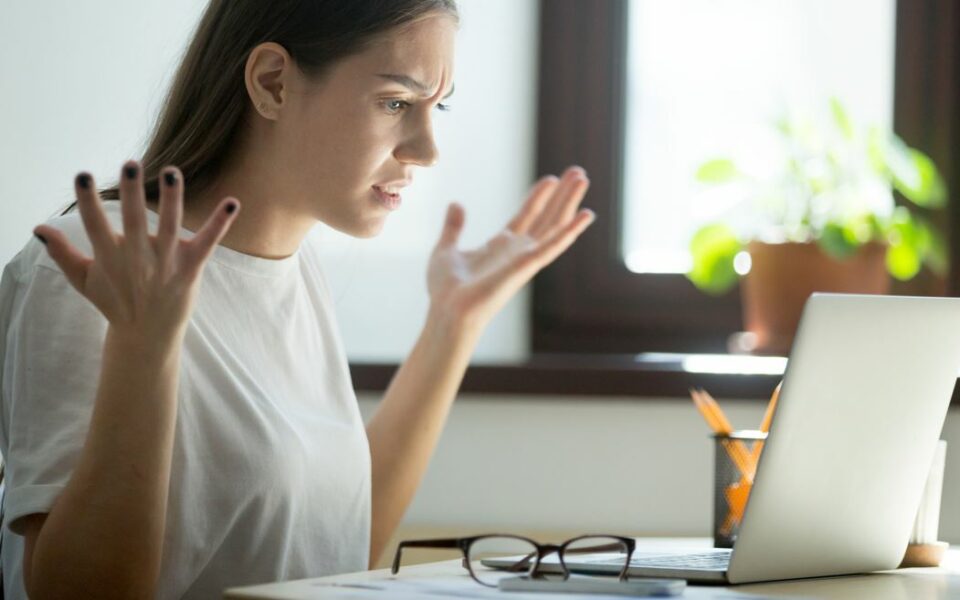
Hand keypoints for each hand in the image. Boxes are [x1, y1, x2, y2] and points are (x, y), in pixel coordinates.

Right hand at [33, 160, 239, 343]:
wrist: (147, 336)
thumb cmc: (115, 302)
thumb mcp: (84, 280)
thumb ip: (62, 253)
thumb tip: (38, 228)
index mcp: (110, 257)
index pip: (95, 225)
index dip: (88, 202)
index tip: (84, 176)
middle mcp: (138, 258)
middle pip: (133, 221)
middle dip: (132, 193)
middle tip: (132, 164)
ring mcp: (166, 263)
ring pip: (169, 226)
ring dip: (172, 199)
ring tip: (173, 171)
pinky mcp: (190, 268)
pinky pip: (208, 242)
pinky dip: (220, 223)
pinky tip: (233, 203)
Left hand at [426, 165, 593, 333]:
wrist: (447, 311)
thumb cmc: (446, 291)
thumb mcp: (446, 249)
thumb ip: (453, 227)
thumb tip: (456, 204)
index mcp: (501, 247)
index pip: (527, 216)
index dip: (539, 196)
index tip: (551, 179)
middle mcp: (518, 252)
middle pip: (547, 217)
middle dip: (562, 195)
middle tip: (578, 172)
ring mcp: (525, 259)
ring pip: (554, 225)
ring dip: (569, 202)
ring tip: (583, 178)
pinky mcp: (527, 266)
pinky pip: (553, 246)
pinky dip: (570, 230)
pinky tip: (586, 215)